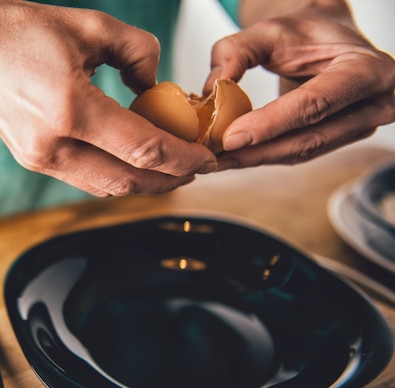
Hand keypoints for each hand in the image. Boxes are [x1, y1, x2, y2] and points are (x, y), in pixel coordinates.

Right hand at [0, 1, 216, 195]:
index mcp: (67, 107)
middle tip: (194, 168)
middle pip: (127, 181)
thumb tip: (156, 83)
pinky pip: (84, 180)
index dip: (182, 157)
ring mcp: (37, 158)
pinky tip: (130, 163)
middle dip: (168, 179)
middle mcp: (50, 143)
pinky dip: (114, 177)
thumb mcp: (88, 25)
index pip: (142, 147)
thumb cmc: (13, 29)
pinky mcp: (30, 159)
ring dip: (142, 184)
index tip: (205, 157)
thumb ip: (137, 52)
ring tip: (169, 169)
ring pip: (105, 188)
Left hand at [202, 0, 394, 169]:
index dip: (271, 124)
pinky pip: (300, 152)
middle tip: (214, 157)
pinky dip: (265, 156)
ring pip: (303, 151)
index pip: (314, 103)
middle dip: (257, 151)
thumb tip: (210, 89)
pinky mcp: (342, 138)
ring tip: (216, 160)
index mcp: (366, 69)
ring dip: (256, 159)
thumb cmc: (304, 32)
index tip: (230, 137)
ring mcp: (362, 125)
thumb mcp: (269, 30)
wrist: (328, 39)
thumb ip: (237, 52)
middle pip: (309, 138)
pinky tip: (235, 157)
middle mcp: (374, 103)